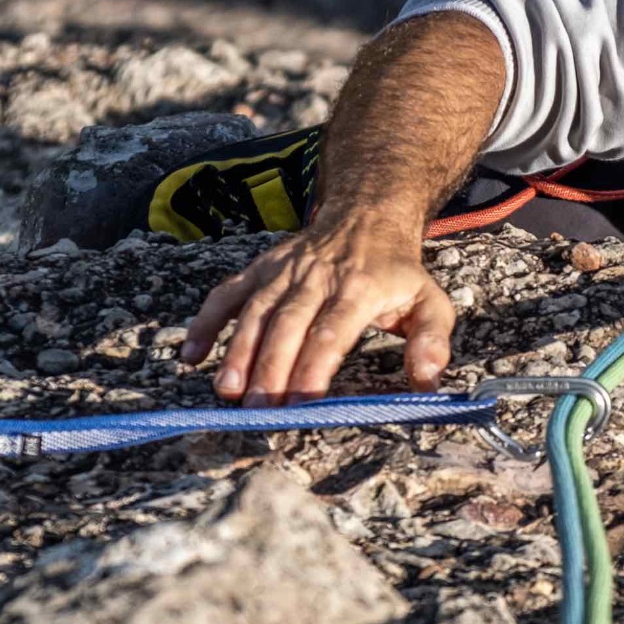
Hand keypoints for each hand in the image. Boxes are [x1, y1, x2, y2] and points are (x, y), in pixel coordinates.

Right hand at [180, 218, 454, 403]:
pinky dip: (206, 322)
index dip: (314, 366)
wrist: (367, 215)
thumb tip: (427, 383)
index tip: (302, 403)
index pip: (332, 331)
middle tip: (258, 408)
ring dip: (238, 351)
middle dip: (271, 367)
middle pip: (288, 325)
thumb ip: (432, 342)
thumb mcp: (431, 301)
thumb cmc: (398, 272)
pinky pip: (228, 293)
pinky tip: (191, 355)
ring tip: (227, 391)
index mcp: (361, 288)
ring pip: (256, 311)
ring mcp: (284, 271)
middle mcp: (317, 278)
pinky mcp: (261, 268)